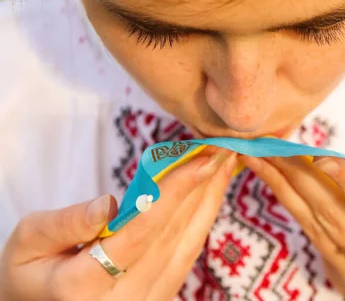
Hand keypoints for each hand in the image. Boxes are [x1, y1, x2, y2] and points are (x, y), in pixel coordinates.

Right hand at [0, 149, 236, 300]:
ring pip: (188, 244)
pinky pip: (187, 255)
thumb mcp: (27, 244)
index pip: (140, 231)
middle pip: (173, 234)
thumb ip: (65, 223)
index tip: (202, 159)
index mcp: (84, 286)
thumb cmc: (30, 273)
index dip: (176, 191)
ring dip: (210, 200)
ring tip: (226, 164)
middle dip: (203, 187)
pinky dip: (203, 219)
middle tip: (224, 149)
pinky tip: (212, 193)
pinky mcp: (159, 297)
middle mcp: (124, 299)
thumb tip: (109, 203)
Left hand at [240, 155, 344, 300]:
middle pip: (339, 221)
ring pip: (316, 228)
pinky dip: (291, 203)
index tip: (325, 157)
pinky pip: (311, 234)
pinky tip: (273, 178)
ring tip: (259, 157)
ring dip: (285, 189)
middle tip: (276, 147)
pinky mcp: (338, 277)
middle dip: (304, 180)